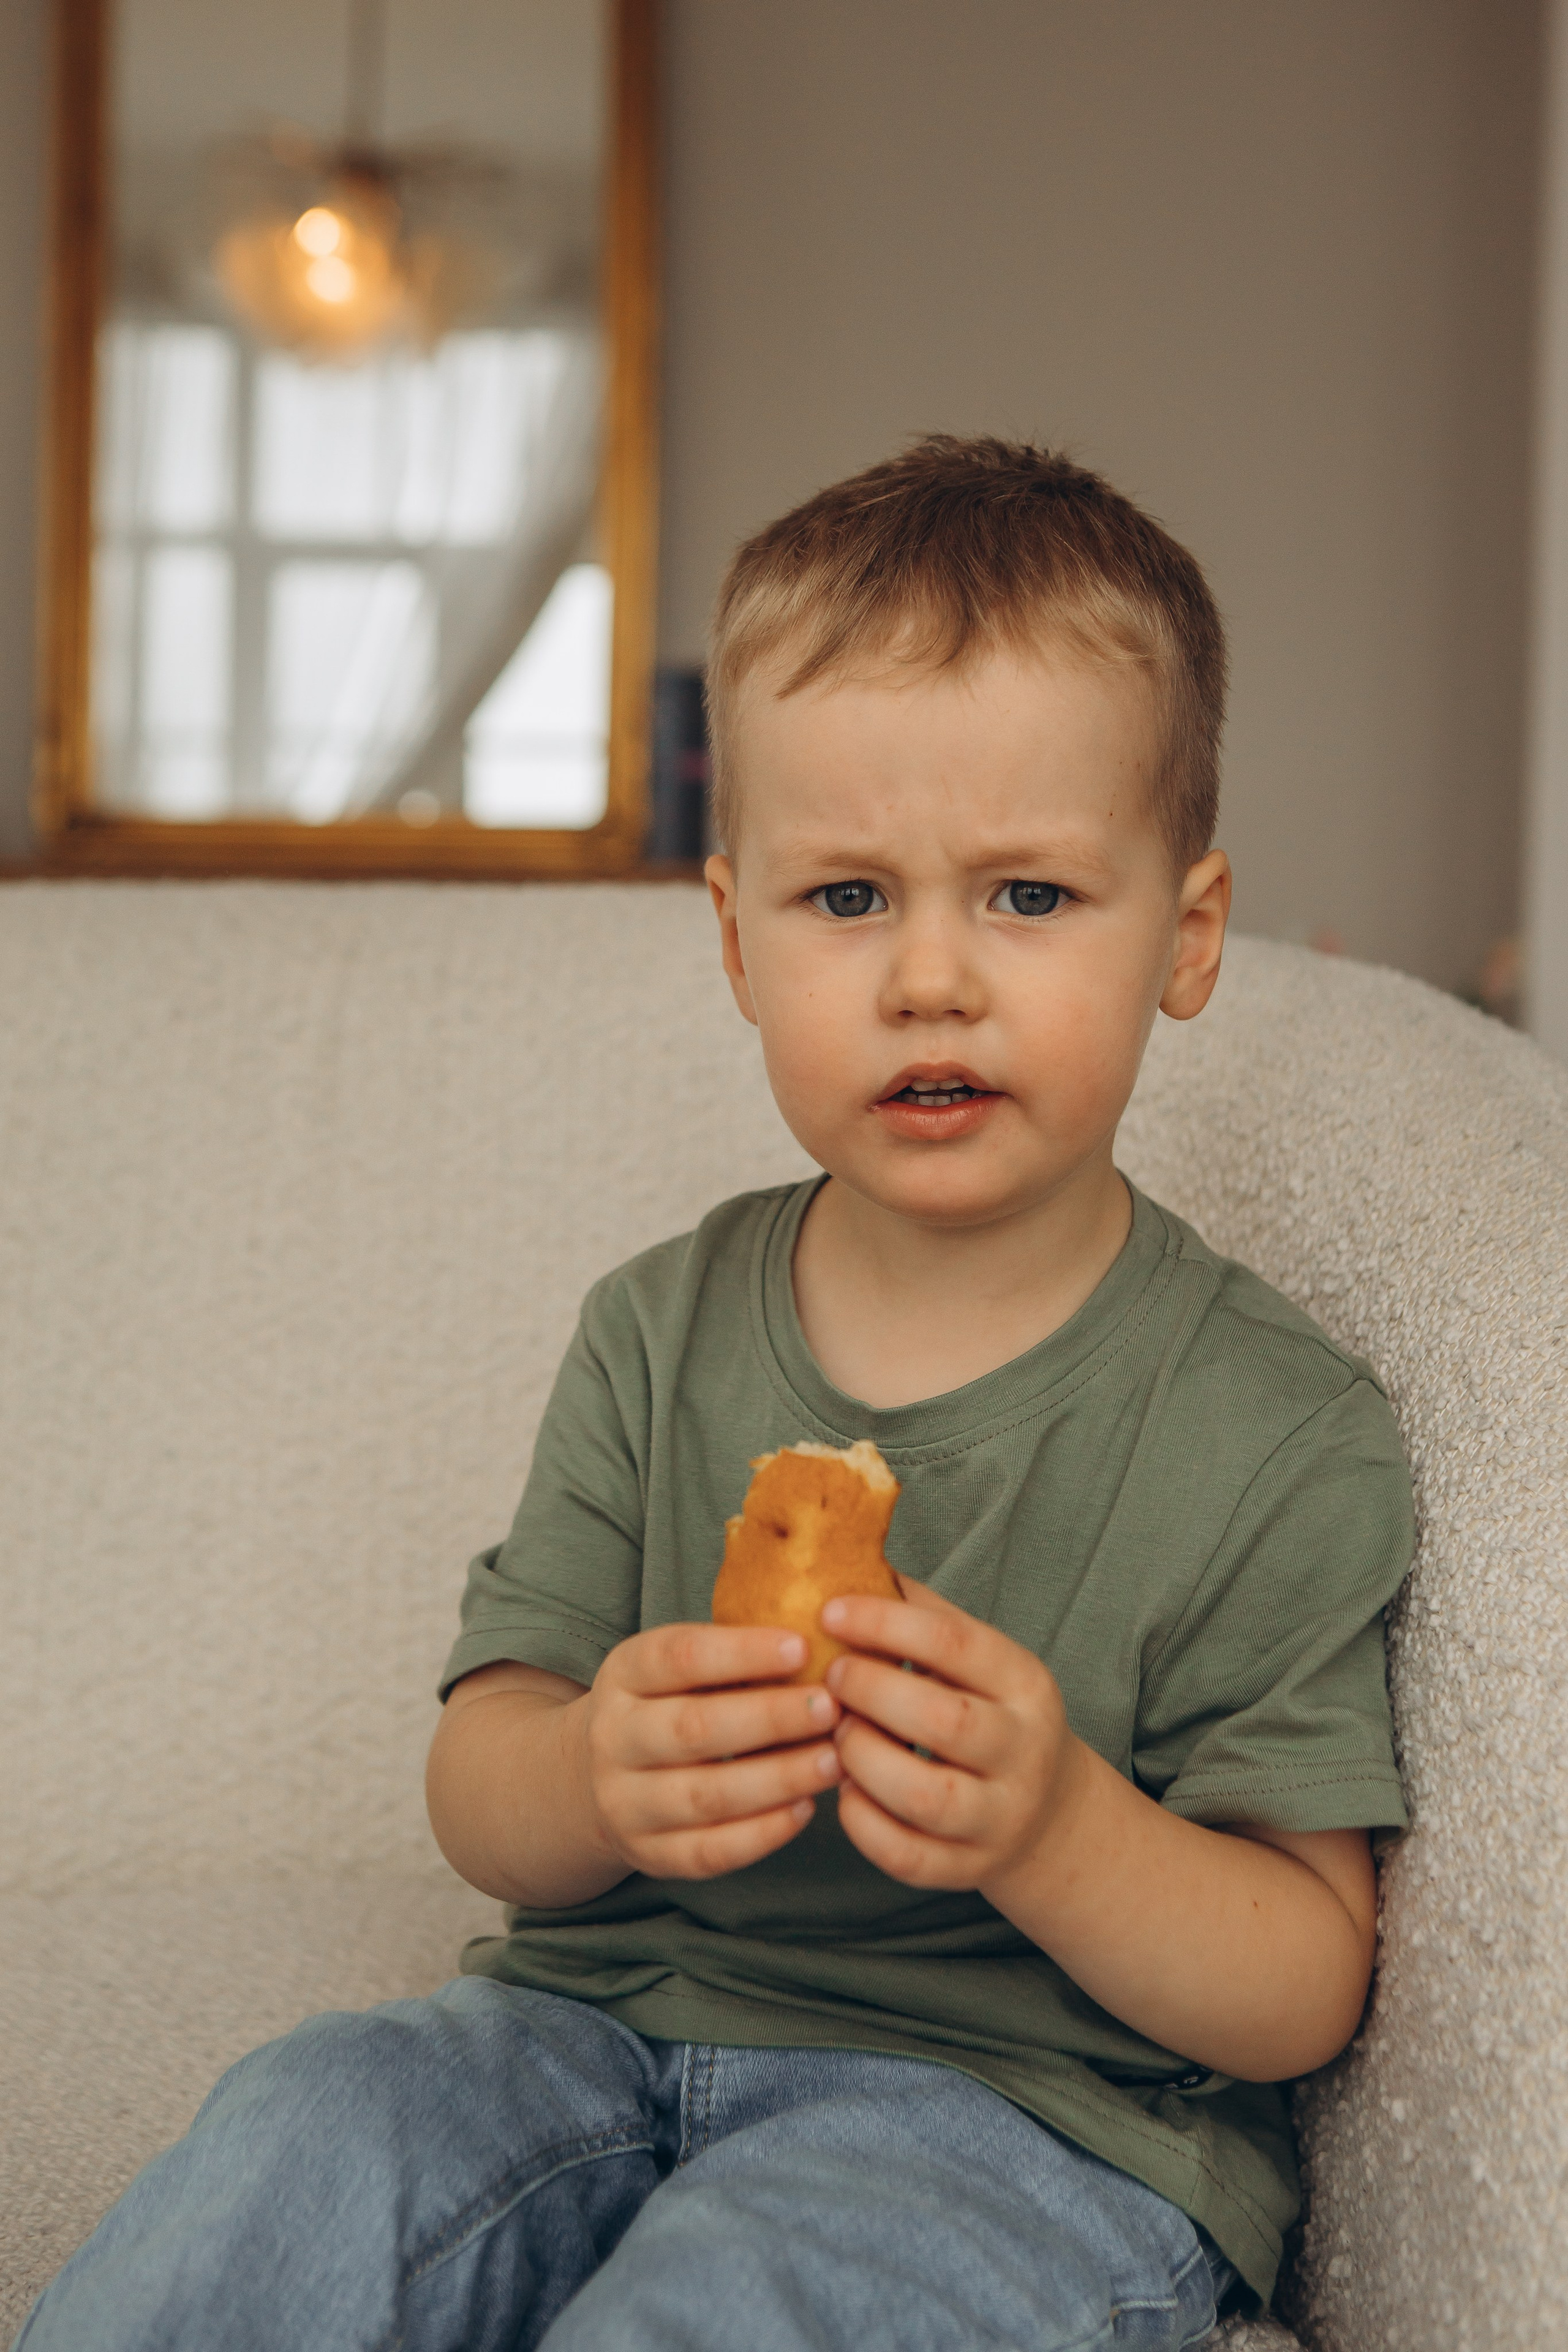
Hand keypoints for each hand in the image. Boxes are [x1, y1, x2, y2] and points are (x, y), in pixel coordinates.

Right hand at [583, 1623, 842, 1880]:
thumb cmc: (668, 1706)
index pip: (679, 1657)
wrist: (597, 1779)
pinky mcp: (649, 1854)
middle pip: (693, 1728)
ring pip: (705, 1796)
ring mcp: (625, 1803)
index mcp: (623, 1674)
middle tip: (831, 1707)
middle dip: (770, 1717)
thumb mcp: (677, 1668)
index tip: (803, 1647)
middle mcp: (613, 1738)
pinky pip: (709, 1851)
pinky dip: (762, 1832)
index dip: (742, 1652)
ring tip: (834, 1760)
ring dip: (778, 1778)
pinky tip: (805, 1808)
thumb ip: (734, 1654)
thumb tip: (823, 1638)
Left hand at [823, 1577, 1082, 1896]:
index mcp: (1025, 1683)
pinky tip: (845, 1789)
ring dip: (864, 1759)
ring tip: (837, 1734)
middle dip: (871, 1692)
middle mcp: (1023, 1751)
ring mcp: (1000, 1817)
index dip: (884, 1625)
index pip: (954, 1643)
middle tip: (829, 1677)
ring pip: (926, 1795)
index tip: (828, 1611)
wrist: (1047, 1814)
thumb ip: (924, 1615)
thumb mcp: (979, 1661)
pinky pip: (907, 1855)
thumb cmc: (991, 1715)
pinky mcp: (969, 1869)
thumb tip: (853, 1555)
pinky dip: (862, 1823)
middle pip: (944, 1720)